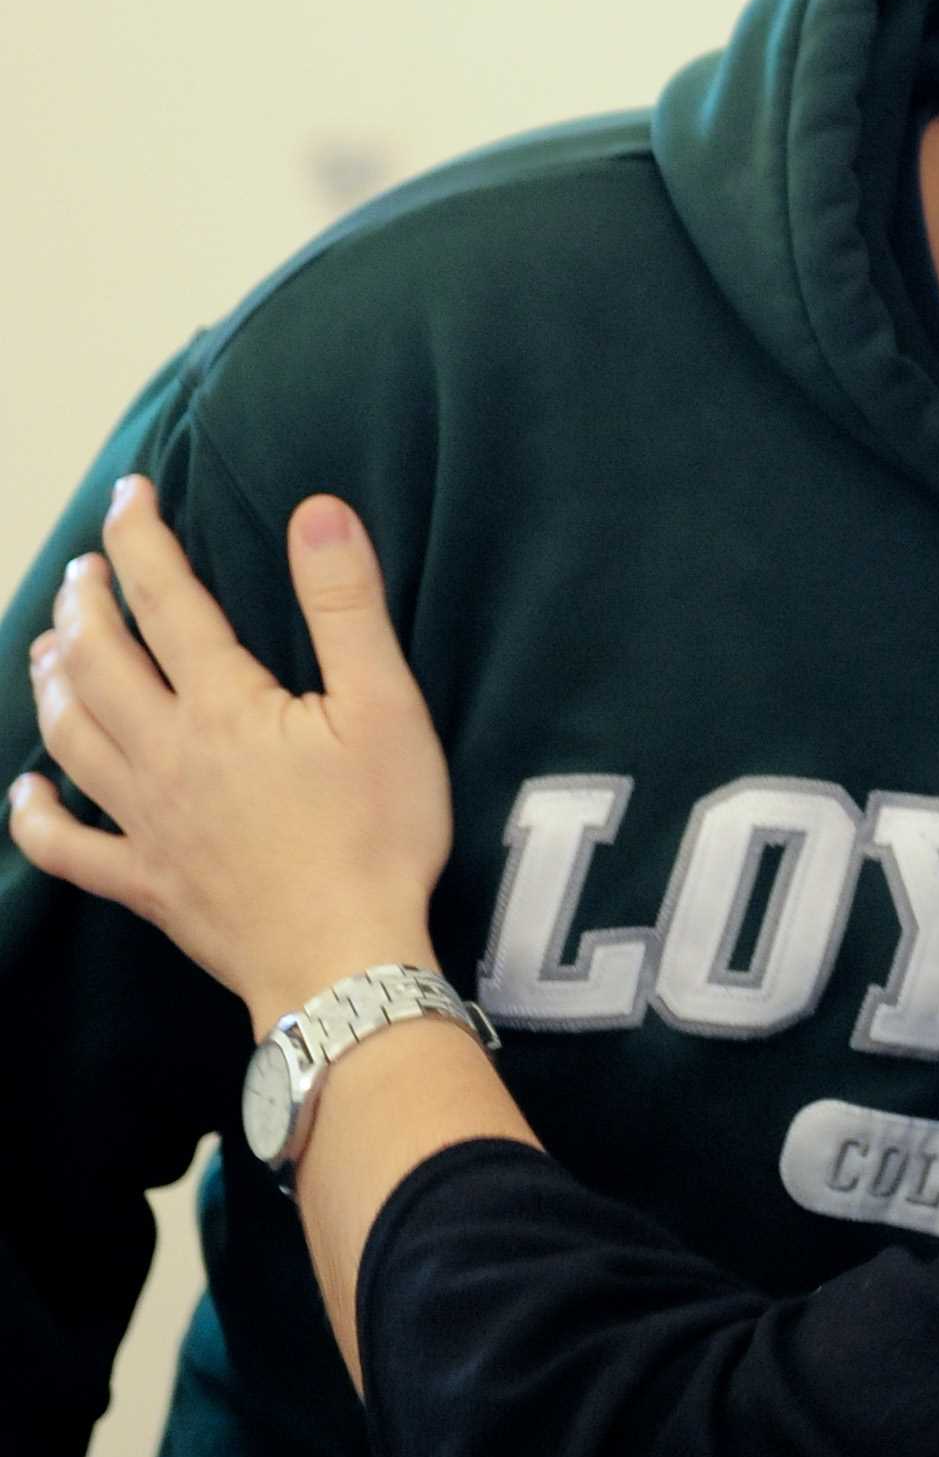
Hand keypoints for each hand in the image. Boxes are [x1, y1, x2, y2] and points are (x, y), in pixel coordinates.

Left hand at [12, 481, 450, 1029]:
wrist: (344, 961)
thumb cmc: (378, 834)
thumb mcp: (385, 708)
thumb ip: (345, 606)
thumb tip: (316, 512)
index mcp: (223, 706)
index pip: (166, 602)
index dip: (141, 541)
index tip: (130, 494)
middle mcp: (166, 756)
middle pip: (100, 664)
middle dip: (86, 604)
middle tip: (87, 569)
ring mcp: (148, 824)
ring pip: (72, 739)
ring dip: (53, 684)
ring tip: (51, 645)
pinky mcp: (147, 883)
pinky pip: (69, 849)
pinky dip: (35, 819)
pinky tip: (24, 794)